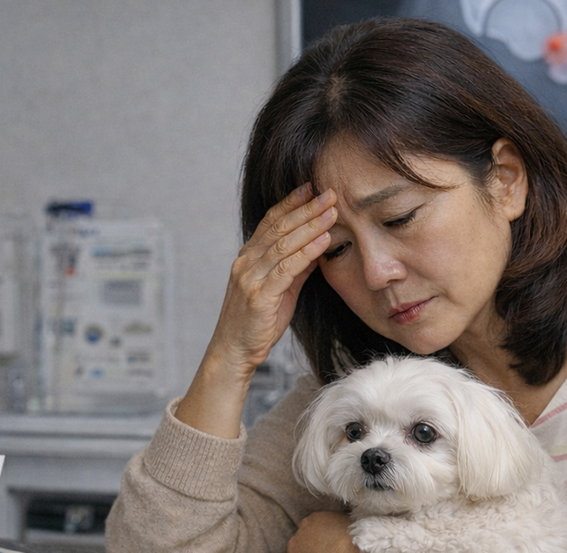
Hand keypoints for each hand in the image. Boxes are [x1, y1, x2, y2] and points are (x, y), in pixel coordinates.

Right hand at [173, 185, 336, 437]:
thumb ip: (295, 268)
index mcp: (248, 258)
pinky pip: (286, 269)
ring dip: (311, 225)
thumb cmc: (257, 323)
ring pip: (284, 244)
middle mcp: (246, 262)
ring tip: (332, 211)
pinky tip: (323, 241)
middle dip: (306, 208)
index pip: (271, 222)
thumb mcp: (280, 290)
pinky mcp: (259, 296)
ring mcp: (250, 278)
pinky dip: (307, 253)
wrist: (234, 352)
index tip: (311, 187)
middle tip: (330, 192)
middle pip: (279, 228)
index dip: (291, 203)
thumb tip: (317, 247)